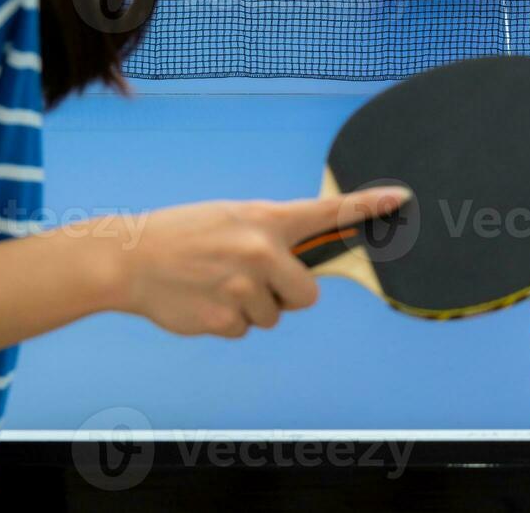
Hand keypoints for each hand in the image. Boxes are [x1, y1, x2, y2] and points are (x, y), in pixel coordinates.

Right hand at [118, 186, 411, 337]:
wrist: (129, 258)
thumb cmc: (186, 235)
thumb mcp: (232, 219)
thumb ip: (271, 235)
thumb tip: (304, 262)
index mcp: (265, 219)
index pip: (326, 213)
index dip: (367, 207)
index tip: (401, 199)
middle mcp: (260, 251)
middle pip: (307, 294)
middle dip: (286, 294)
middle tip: (252, 278)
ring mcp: (242, 287)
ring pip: (273, 316)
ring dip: (251, 307)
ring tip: (216, 283)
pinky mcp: (223, 318)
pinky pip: (245, 330)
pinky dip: (227, 321)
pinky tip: (202, 300)